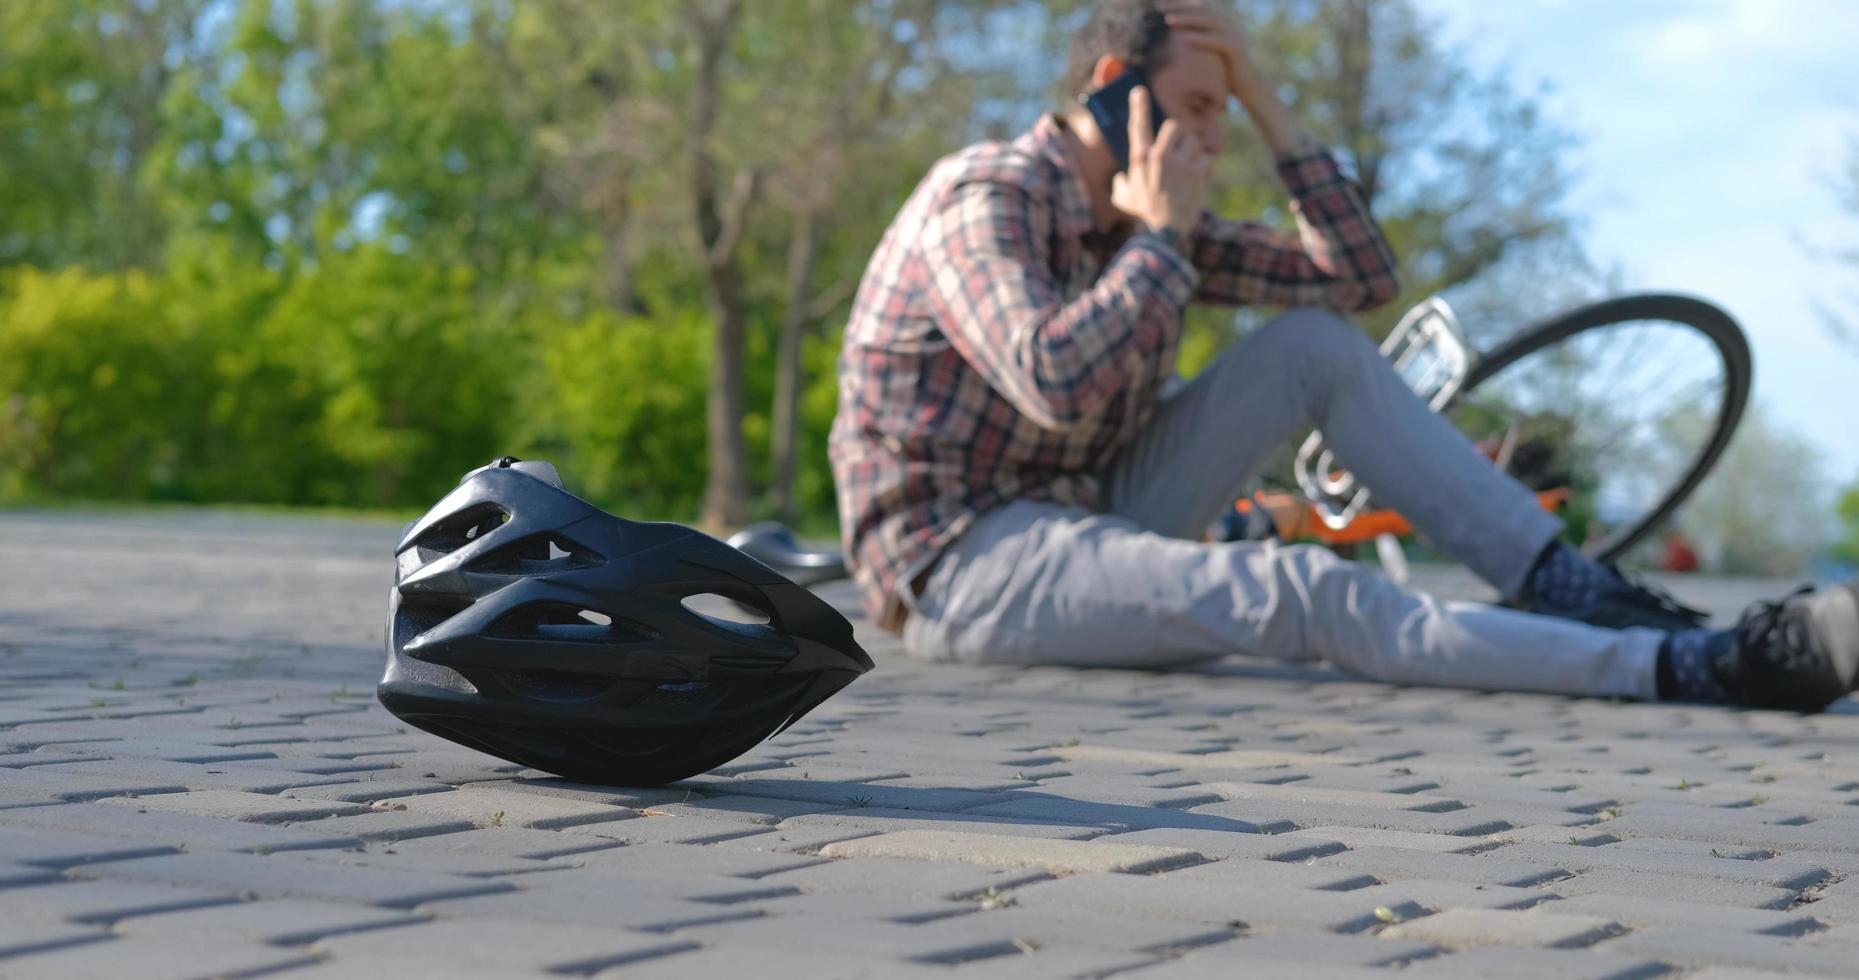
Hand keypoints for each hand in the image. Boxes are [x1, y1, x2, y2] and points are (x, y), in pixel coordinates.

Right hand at [1109, 86, 1212, 235]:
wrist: (1163, 231)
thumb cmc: (1143, 214)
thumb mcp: (1123, 198)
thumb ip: (1120, 183)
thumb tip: (1120, 178)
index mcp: (1140, 159)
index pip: (1137, 126)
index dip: (1138, 107)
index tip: (1139, 90)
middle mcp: (1158, 156)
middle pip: (1175, 125)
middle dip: (1180, 135)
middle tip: (1180, 150)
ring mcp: (1179, 164)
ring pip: (1194, 141)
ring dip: (1194, 152)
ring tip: (1189, 170)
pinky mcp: (1196, 173)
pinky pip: (1207, 159)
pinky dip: (1206, 169)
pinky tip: (1199, 182)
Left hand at [1158, 0, 1255, 101]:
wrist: (1250, 89)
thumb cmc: (1224, 74)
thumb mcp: (1206, 55)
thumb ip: (1193, 44)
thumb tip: (1167, 40)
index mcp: (1222, 22)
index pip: (1199, 6)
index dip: (1180, 3)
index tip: (1158, 5)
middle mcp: (1229, 24)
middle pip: (1203, 8)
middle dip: (1180, 6)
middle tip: (1159, 8)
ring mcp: (1235, 34)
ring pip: (1210, 21)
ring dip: (1187, 19)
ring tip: (1168, 20)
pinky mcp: (1237, 49)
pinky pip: (1218, 41)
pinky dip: (1201, 38)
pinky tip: (1184, 38)